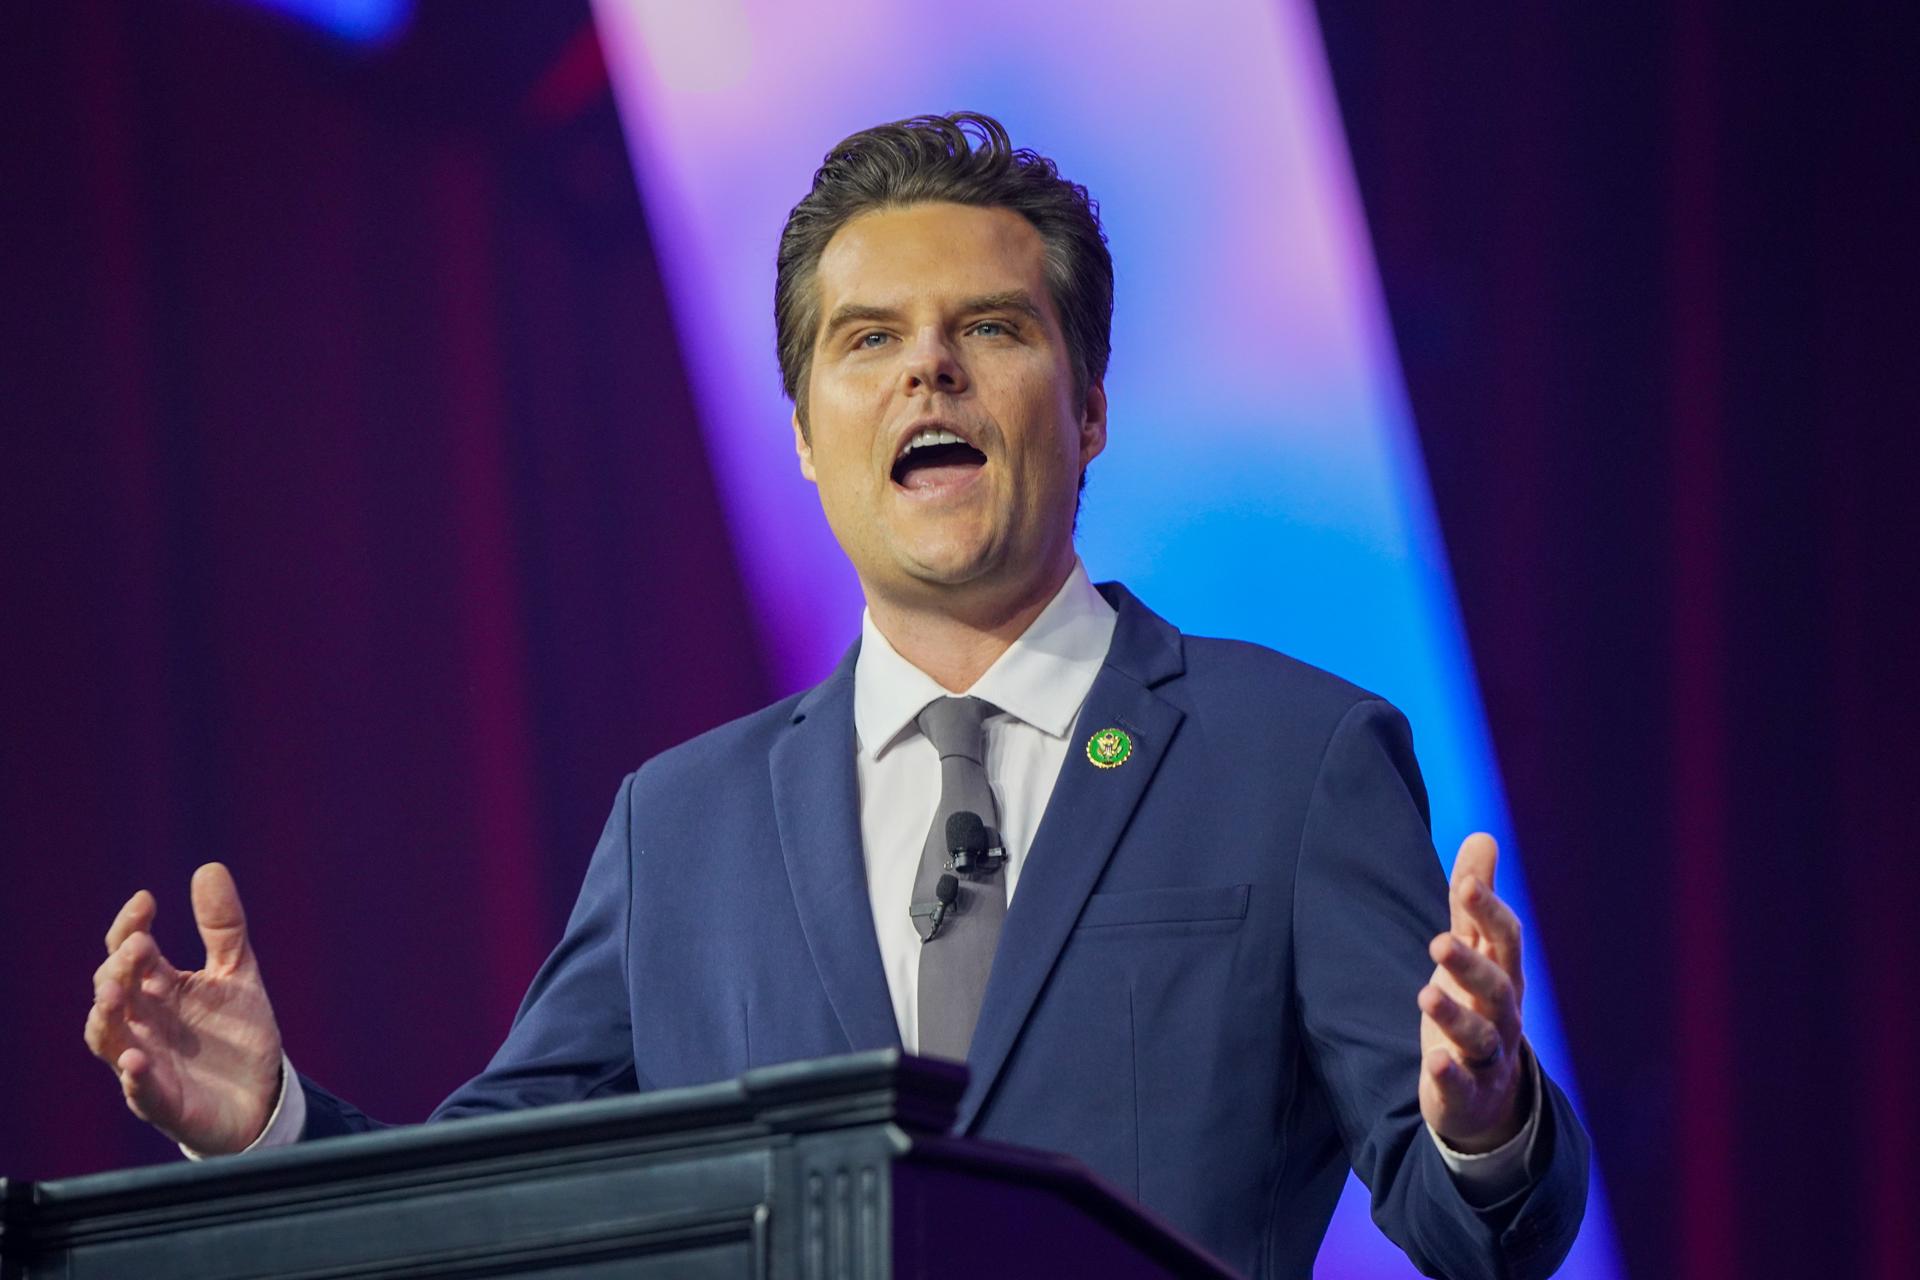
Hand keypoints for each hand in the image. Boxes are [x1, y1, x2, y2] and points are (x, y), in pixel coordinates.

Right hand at [84, 863, 284, 1153]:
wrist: (262, 1095)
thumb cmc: (237, 1034)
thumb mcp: (237, 973)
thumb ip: (223, 927)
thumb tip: (209, 867)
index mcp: (158, 990)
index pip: (127, 953)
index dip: (130, 926)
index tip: (146, 900)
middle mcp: (143, 1024)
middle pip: (111, 991)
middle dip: (119, 968)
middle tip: (139, 944)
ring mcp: (148, 1063)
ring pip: (108, 1040)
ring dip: (107, 1018)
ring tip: (115, 994)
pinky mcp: (163, 1103)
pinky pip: (141, 1092)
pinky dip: (136, 1078)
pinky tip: (137, 1062)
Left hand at [1417, 832, 1527, 1152]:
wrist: (1490, 1096)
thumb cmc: (1479, 1007)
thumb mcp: (1476, 951)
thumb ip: (1473, 901)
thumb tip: (1483, 836)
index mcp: (1504, 974)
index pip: (1505, 940)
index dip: (1489, 911)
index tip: (1467, 882)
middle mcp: (1503, 1014)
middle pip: (1495, 986)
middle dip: (1470, 964)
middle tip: (1438, 942)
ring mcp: (1489, 1056)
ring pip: (1480, 1036)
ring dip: (1455, 1017)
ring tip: (1426, 995)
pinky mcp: (1468, 1092)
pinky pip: (1464, 1085)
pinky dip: (1451, 1075)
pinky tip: (1434, 1062)